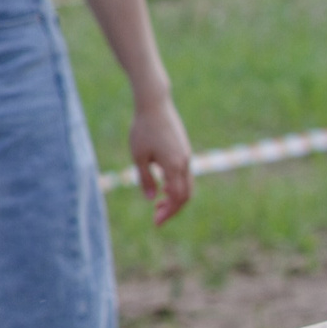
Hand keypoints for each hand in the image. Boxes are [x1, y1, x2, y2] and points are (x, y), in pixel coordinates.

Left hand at [130, 96, 193, 225]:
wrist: (155, 105)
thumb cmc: (142, 129)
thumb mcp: (139, 156)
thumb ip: (145, 178)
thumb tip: (151, 198)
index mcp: (174, 166)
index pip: (177, 198)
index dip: (168, 212)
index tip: (156, 222)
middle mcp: (185, 163)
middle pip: (186, 195)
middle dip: (172, 209)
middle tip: (156, 218)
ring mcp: (186, 156)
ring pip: (187, 185)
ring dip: (174, 198)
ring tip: (157, 205)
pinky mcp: (184, 151)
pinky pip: (184, 175)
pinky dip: (176, 186)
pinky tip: (162, 188)